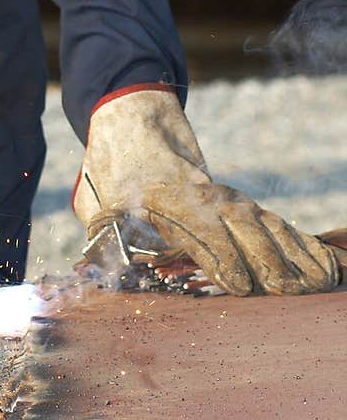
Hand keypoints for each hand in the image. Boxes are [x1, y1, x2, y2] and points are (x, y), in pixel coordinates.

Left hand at [75, 87, 339, 295]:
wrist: (138, 127)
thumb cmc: (114, 177)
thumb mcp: (97, 206)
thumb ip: (102, 242)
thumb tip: (97, 274)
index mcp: (169, 201)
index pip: (203, 231)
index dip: (222, 258)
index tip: (241, 286)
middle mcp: (208, 200)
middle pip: (246, 231)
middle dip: (270, 262)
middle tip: (294, 292)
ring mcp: (231, 202)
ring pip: (269, 228)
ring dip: (297, 256)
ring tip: (323, 283)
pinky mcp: (243, 208)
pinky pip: (279, 228)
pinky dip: (306, 247)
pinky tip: (329, 268)